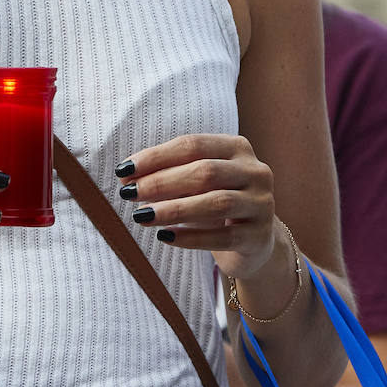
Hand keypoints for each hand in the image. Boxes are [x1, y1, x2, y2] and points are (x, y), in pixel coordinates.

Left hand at [115, 133, 275, 280]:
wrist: (253, 241)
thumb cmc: (214, 202)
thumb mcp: (196, 183)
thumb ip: (168, 174)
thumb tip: (126, 177)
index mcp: (237, 148)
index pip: (193, 145)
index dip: (157, 156)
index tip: (124, 170)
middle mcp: (255, 172)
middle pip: (205, 172)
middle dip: (162, 182)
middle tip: (130, 193)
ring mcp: (262, 204)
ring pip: (216, 203)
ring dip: (174, 209)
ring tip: (142, 216)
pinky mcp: (259, 237)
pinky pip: (223, 236)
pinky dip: (191, 237)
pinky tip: (165, 236)